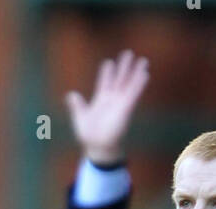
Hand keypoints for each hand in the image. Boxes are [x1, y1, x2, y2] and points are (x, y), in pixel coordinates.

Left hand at [66, 50, 148, 165]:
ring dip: (136, 72)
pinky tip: (145, 74)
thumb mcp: (80, 118)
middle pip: (119, 79)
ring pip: (129, 84)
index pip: (105, 82)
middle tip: (128, 53)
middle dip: (123, 67)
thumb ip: (77, 105)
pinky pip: (134, 94)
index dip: (106, 73)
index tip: (108, 63)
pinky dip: (139, 84)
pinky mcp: (126, 108)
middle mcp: (112, 99)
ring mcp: (120, 103)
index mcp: (101, 100)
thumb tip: (71, 95)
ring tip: (143, 60)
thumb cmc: (89, 136)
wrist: (97, 147)